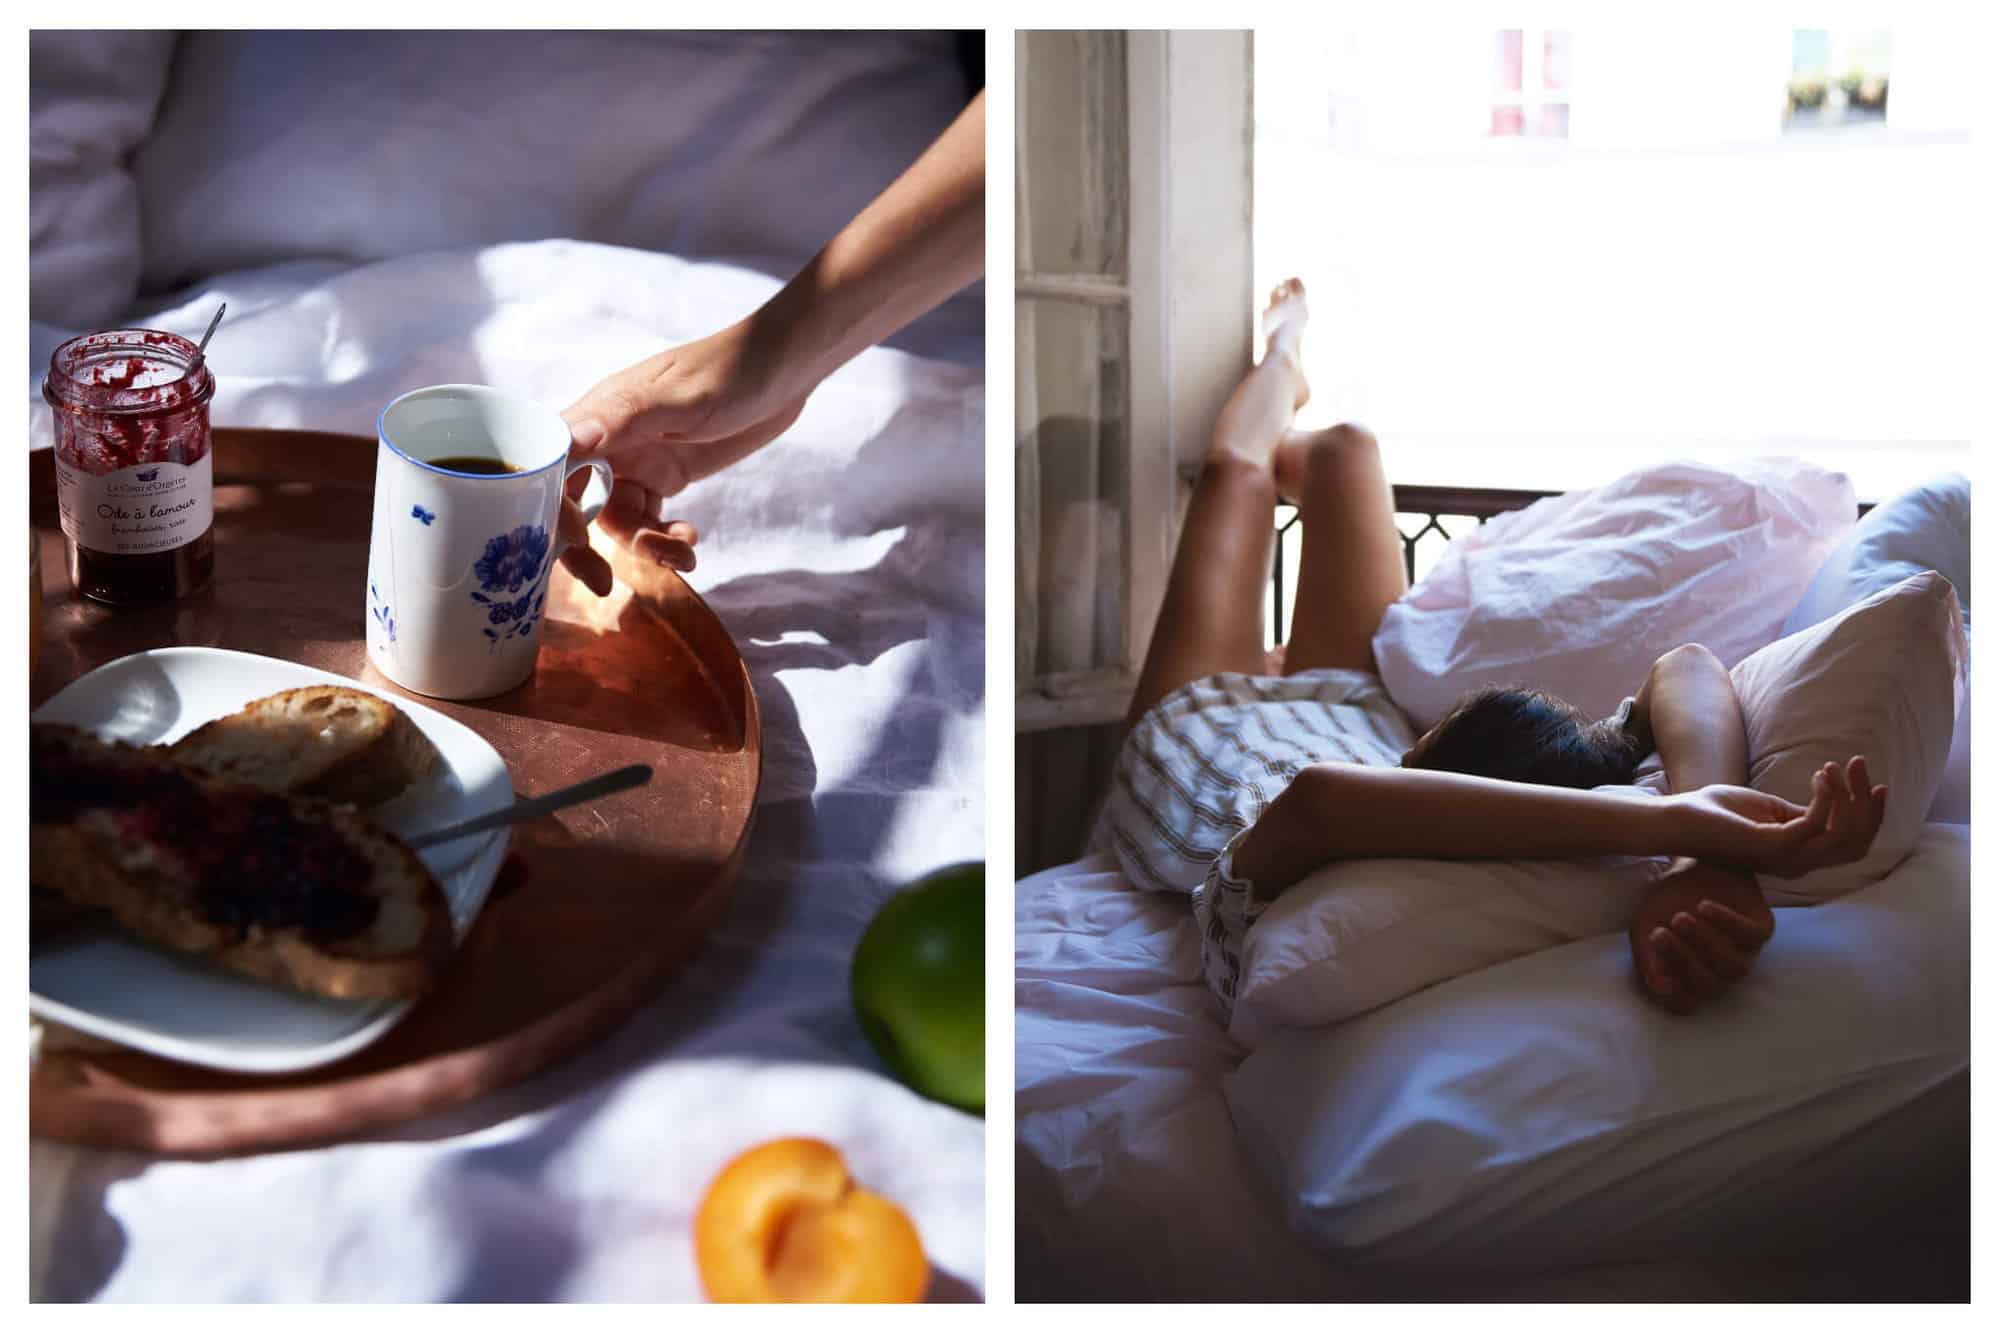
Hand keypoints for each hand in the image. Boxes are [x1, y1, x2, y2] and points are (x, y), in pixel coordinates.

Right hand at [555, 315, 812, 595]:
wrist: (784, 370)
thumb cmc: (730, 370)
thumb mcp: (679, 396)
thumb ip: (624, 418)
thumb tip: (571, 441)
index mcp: (597, 414)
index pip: (550, 467)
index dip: (551, 509)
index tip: (576, 543)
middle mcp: (608, 440)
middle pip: (575, 502)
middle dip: (585, 547)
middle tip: (604, 584)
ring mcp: (636, 459)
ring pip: (617, 520)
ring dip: (644, 546)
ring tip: (682, 552)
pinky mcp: (664, 474)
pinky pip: (649, 520)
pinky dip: (665, 538)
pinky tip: (690, 539)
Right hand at [1629, 859, 1775, 1014]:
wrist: (1693, 864)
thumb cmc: (1668, 902)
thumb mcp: (1646, 927)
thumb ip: (1648, 957)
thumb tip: (1659, 987)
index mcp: (1691, 978)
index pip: (1685, 1005)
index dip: (1673, 996)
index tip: (1657, 975)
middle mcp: (1720, 972)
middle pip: (1709, 986)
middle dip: (1681, 961)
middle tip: (1658, 934)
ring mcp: (1744, 953)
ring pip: (1733, 967)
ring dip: (1705, 945)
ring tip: (1680, 918)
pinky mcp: (1761, 929)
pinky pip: (1750, 936)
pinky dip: (1726, 923)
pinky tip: (1703, 906)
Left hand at [1669, 756, 1887, 875]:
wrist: (1677, 818)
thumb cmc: (1717, 812)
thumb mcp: (1768, 809)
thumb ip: (1800, 812)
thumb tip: (1830, 800)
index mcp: (1798, 855)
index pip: (1851, 843)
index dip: (1870, 816)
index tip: (1874, 783)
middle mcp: (1797, 862)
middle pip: (1856, 843)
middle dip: (1868, 805)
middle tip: (1860, 765)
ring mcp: (1785, 858)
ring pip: (1843, 835)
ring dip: (1849, 795)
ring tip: (1839, 765)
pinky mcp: (1771, 845)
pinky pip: (1816, 823)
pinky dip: (1826, 797)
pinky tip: (1819, 775)